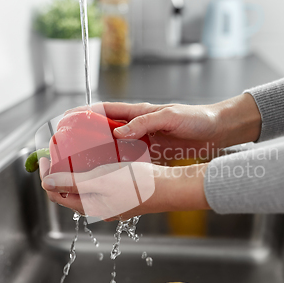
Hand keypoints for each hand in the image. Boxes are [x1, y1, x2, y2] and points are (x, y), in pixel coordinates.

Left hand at [40, 160, 209, 220]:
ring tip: (74, 154)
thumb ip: (71, 182)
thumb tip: (46, 183)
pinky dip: (92, 172)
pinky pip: (100, 184)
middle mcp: (98, 206)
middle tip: (57, 154)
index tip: (44, 158)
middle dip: (59, 173)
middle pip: (69, 191)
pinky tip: (99, 159)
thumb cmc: (136, 185)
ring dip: (75, 172)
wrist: (168, 189)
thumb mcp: (99, 181)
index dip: (45, 176)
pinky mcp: (122, 194)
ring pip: (85, 187)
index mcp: (89, 206)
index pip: (56, 193)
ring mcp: (111, 201)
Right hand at [66, 93, 260, 163]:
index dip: (84, 113)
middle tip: (69, 148)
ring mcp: (143, 139)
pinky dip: (117, 163)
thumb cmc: (197, 119)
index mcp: (138, 111)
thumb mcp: (170, 116)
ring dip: (99, 152)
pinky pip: (129, 158)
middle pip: (104, 129)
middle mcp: (137, 125)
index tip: (66, 120)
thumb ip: (145, 123)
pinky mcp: (151, 152)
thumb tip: (118, 132)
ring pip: (114, 145)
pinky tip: (108, 173)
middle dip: (86, 136)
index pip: (104, 109)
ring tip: (82, 164)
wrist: (217, 131)